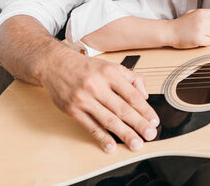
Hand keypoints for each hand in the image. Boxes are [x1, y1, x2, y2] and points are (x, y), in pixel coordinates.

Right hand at [42, 50, 159, 152]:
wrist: (55, 64)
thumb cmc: (86, 67)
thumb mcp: (111, 66)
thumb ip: (131, 78)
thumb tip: (145, 96)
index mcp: (110, 73)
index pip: (132, 95)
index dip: (145, 109)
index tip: (154, 121)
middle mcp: (97, 86)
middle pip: (122, 109)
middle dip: (138, 124)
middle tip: (150, 135)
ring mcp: (84, 99)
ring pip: (108, 119)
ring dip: (124, 133)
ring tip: (136, 143)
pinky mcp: (72, 110)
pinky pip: (90, 126)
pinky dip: (102, 137)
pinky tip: (111, 146)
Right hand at [169, 9, 209, 47]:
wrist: (170, 32)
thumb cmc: (181, 23)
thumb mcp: (192, 13)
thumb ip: (204, 14)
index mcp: (202, 12)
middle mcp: (203, 20)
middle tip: (208, 32)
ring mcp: (201, 30)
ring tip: (204, 36)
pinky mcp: (198, 39)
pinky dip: (207, 43)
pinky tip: (201, 40)